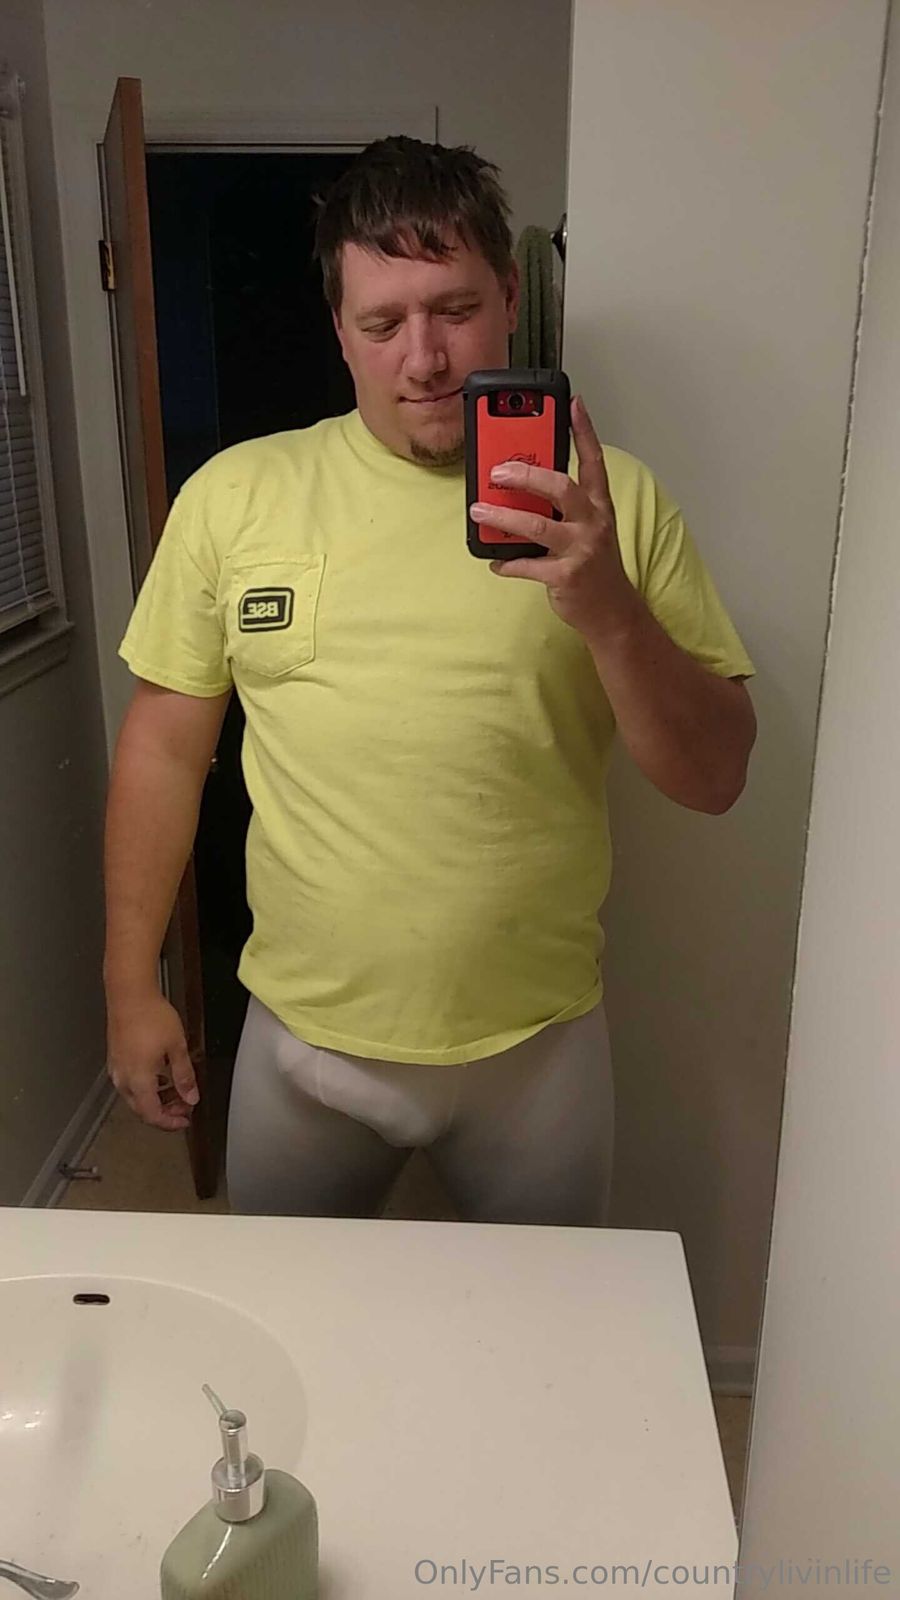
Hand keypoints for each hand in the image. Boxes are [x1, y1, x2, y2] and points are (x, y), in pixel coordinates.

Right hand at [107, 990, 198, 1130]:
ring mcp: (117, 1068)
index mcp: (138, 1080)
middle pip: (142, 1109)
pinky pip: (130, 1082)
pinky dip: (147, 1087)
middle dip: (165, 1112)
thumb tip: (191, 1097)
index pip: (152, 1115)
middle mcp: (123, 1079)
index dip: (170, 1123)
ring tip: (176, 1090)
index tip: (185, 1120)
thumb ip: (184, 1076)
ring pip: (135, 1096)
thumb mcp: (177, 1047)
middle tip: (184, 1107)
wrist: (130, 994)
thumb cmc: (151, 1016)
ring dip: (156, 1099)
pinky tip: (161, 1076)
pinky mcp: (115, 1058)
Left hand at [469, 394, 640, 648]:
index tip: (572, 403)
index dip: (584, 430)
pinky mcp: (566, 576)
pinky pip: (527, 564)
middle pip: (561, 487)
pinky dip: (506, 562)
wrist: (613, 612)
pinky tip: (495, 560)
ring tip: (479, 512)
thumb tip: (521, 491)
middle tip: (498, 472)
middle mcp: (593, 523)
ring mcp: (581, 549)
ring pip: (537, 526)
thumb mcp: (588, 529)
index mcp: (599, 506)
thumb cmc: (595, 566)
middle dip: (527, 476)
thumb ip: (563, 509)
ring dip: (503, 518)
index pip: (594, 461)